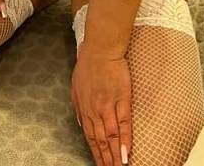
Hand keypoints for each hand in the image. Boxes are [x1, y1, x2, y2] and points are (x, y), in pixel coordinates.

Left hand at [71, 48, 131, 165]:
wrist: (101, 49)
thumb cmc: (88, 65)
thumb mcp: (76, 86)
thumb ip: (78, 107)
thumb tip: (80, 123)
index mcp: (84, 108)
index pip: (90, 137)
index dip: (95, 154)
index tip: (100, 165)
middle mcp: (95, 110)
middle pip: (100, 141)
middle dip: (106, 159)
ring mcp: (109, 106)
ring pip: (111, 136)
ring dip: (115, 155)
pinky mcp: (122, 99)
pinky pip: (124, 124)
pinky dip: (125, 140)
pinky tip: (127, 152)